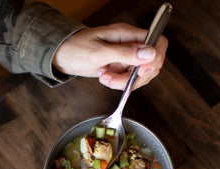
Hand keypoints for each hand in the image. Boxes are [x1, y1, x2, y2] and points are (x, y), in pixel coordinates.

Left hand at [53, 23, 167, 89]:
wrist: (61, 56)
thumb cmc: (74, 48)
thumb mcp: (98, 52)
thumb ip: (125, 53)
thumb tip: (150, 53)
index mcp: (127, 34)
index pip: (158, 42)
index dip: (156, 59)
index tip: (142, 71)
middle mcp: (130, 44)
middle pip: (152, 63)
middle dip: (135, 77)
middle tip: (113, 79)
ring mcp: (126, 56)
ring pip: (141, 74)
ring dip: (124, 82)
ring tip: (104, 77)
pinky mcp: (120, 67)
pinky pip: (129, 79)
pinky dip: (118, 83)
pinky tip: (104, 77)